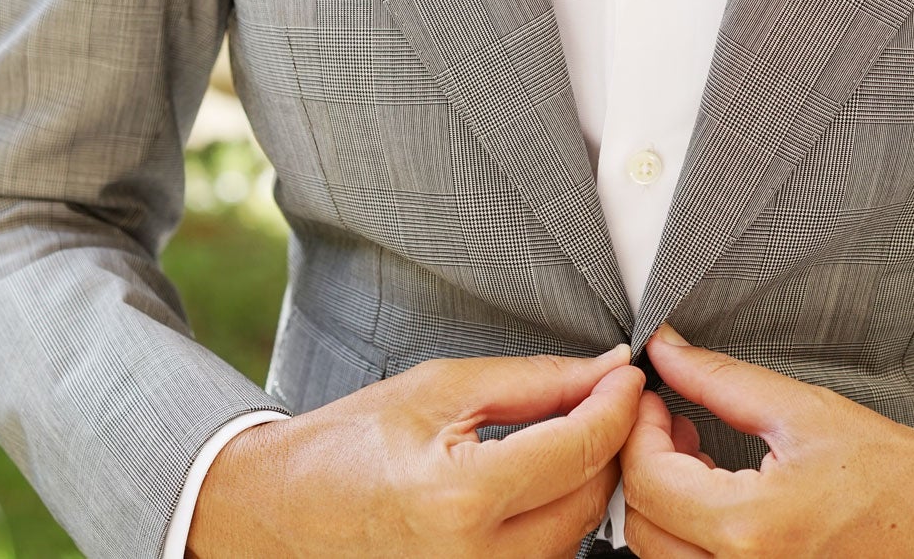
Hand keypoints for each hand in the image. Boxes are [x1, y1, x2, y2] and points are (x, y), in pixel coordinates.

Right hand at [187, 343, 642, 558]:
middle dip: (609, 442)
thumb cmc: (349, 445)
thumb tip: (605, 372)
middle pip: (590, 497)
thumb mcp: (442, 389)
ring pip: (577, 533)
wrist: (284, 510)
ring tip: (568, 435)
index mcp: (460, 499)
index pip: (579, 450)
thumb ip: (536, 383)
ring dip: (585, 481)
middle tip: (606, 398)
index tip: (629, 376)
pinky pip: (547, 556)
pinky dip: (557, 515)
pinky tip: (543, 480)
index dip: (617, 404)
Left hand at [621, 326, 913, 558]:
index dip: (638, 427)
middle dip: (646, 463)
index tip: (654, 398)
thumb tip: (667, 352)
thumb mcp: (805, 411)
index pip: (647, 478)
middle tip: (674, 421)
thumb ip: (720, 380)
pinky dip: (691, 532)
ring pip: (662, 553)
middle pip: (642, 522)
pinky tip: (720, 495)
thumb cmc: (902, 479)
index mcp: (751, 527)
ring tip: (699, 455)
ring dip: (665, 500)